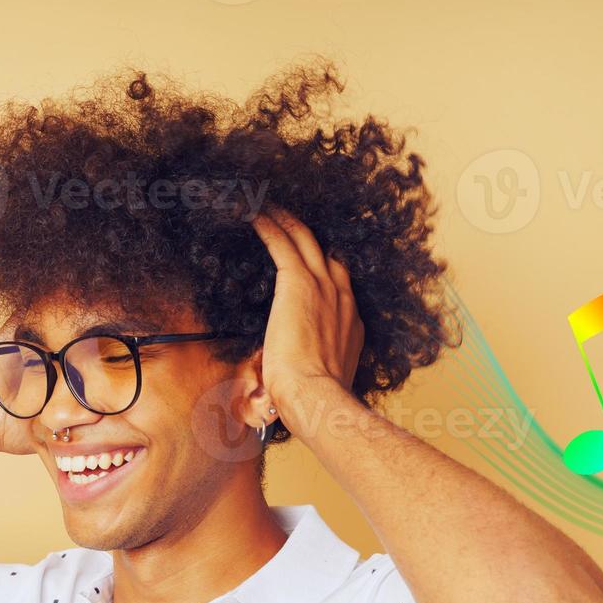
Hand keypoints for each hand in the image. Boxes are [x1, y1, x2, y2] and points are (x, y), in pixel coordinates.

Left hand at [251, 207, 363, 423]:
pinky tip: (252, 214)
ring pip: (304, 239)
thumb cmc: (313, 398)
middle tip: (287, 218)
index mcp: (350, 320)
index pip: (337, 281)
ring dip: (286, 219)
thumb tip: (287, 378)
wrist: (317, 396)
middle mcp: (342, 296)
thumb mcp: (319, 378)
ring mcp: (323, 287)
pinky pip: (282, 243)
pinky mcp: (298, 284)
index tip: (307, 256)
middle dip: (306, 234)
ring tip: (268, 205)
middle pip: (324, 252)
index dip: (321, 265)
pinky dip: (268, 226)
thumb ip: (311, 367)